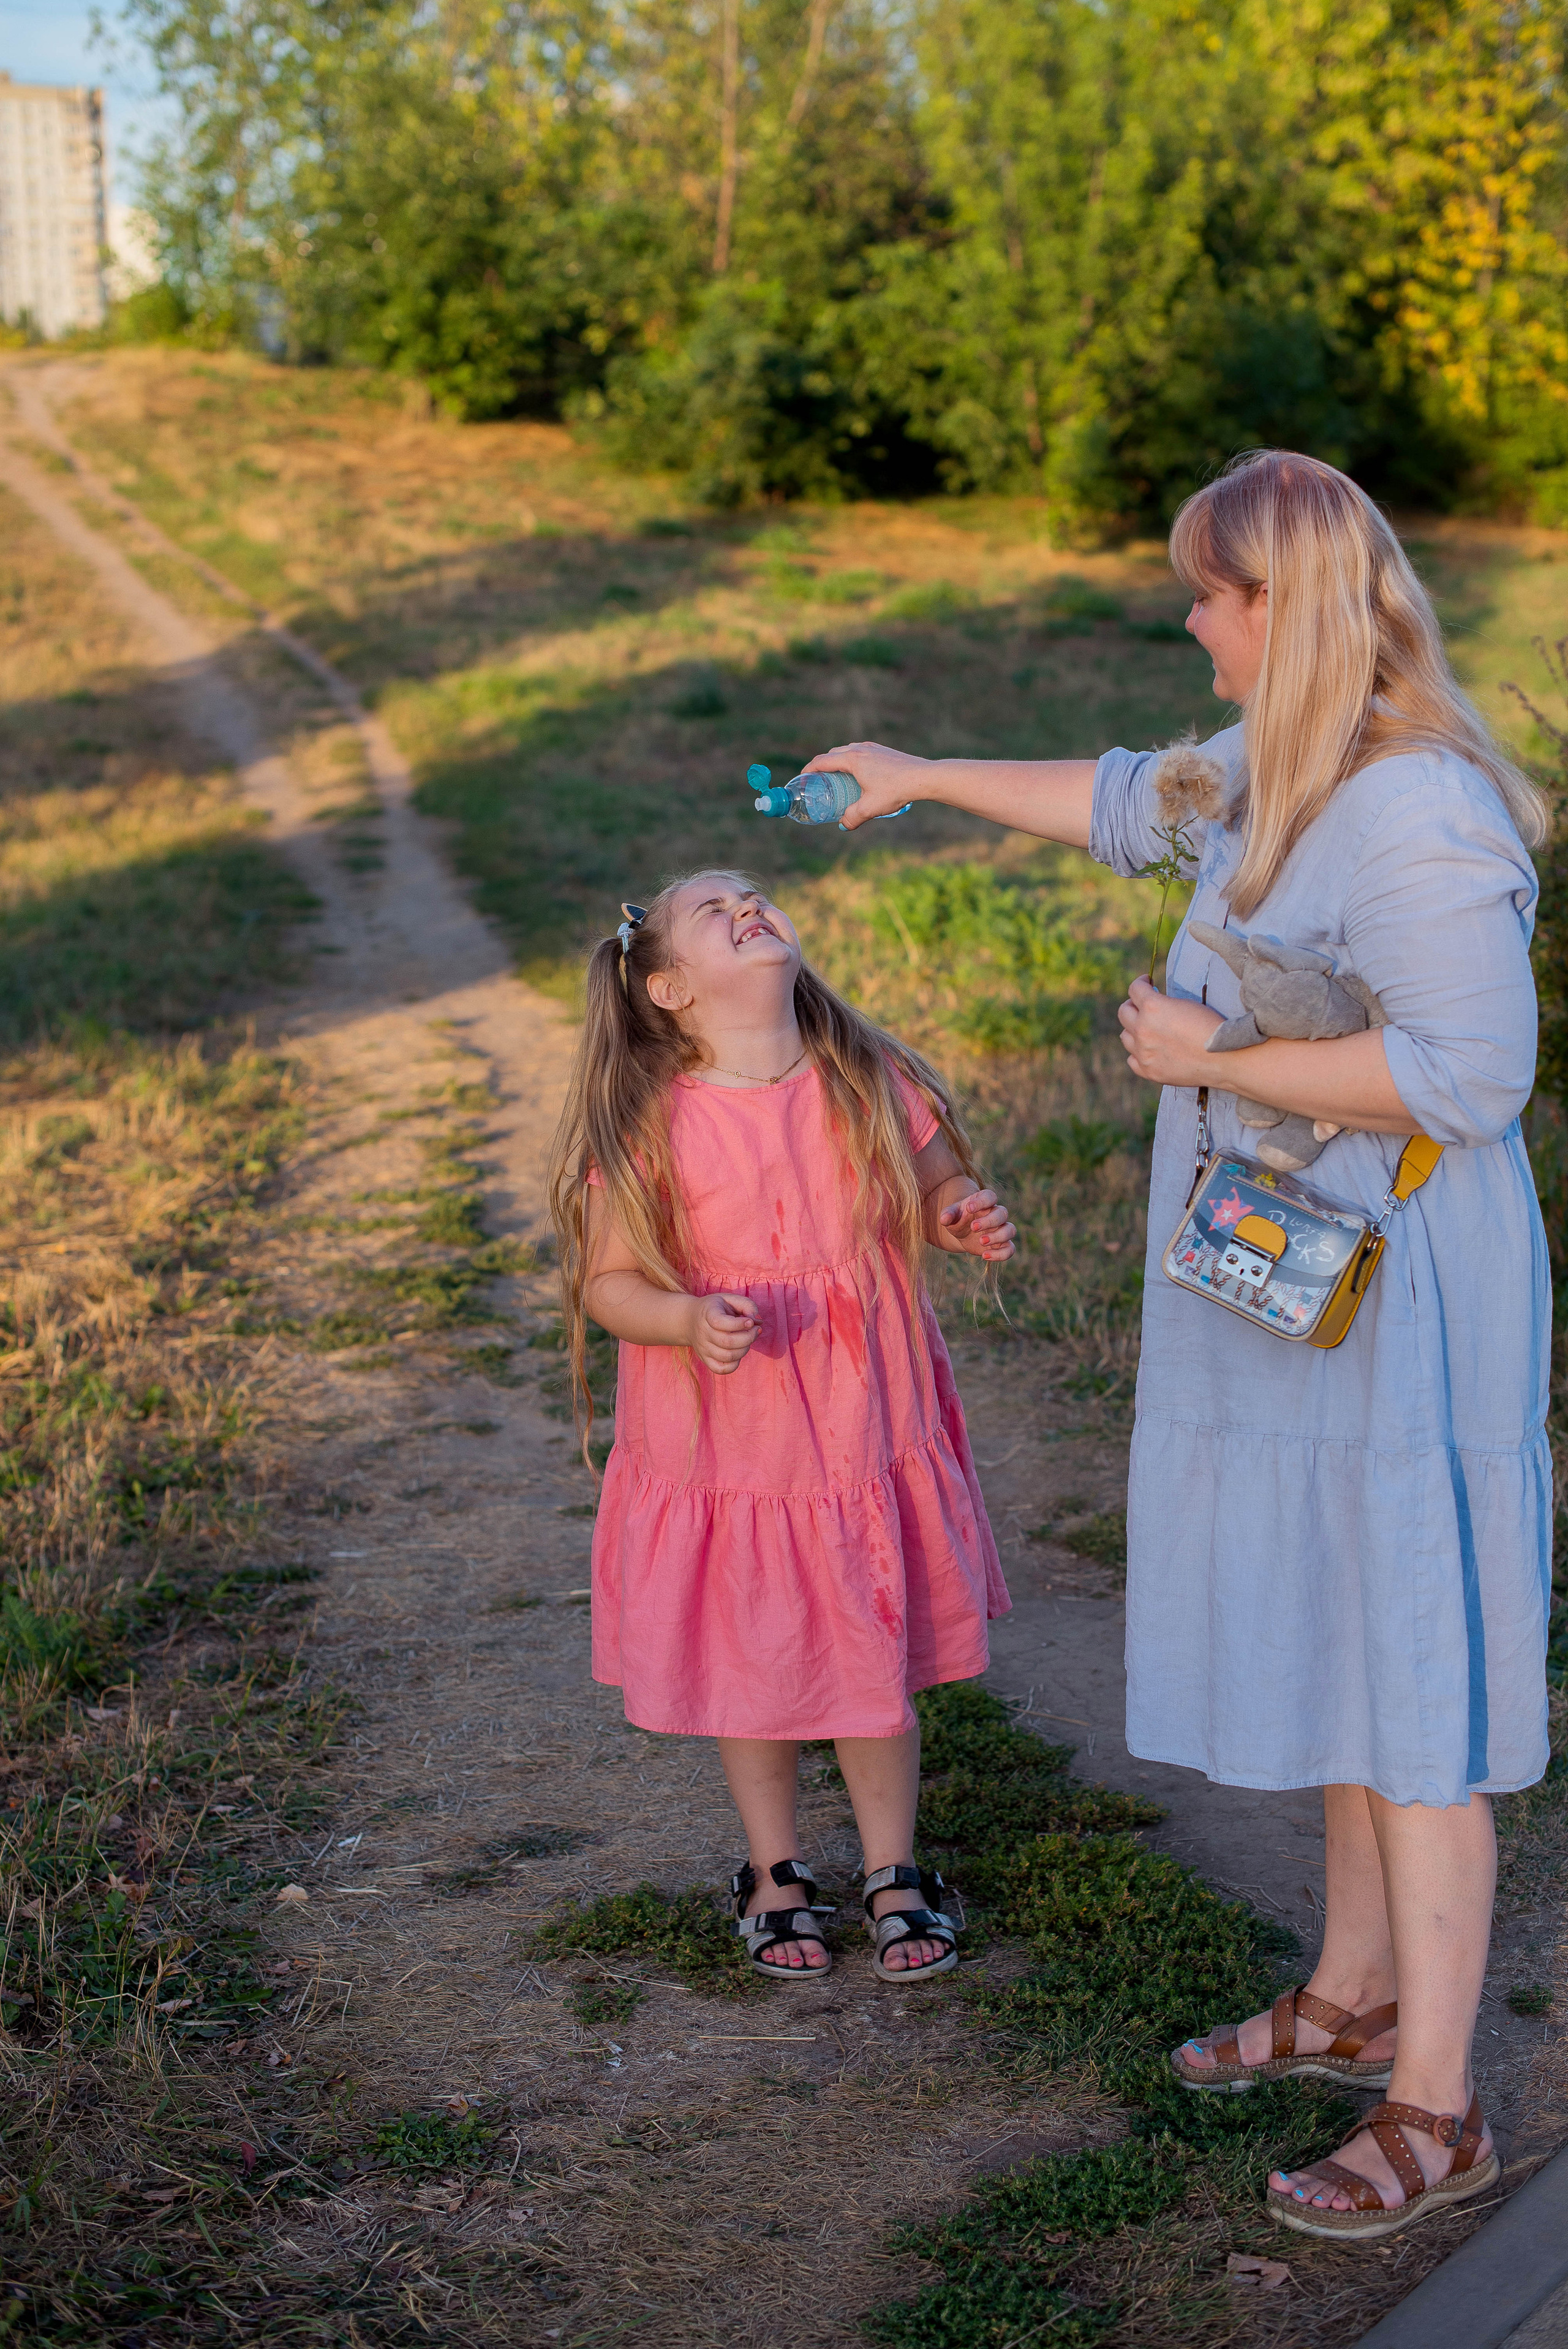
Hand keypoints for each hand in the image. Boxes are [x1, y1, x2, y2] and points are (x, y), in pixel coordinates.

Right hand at [687, 1291, 760, 1374]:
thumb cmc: (716, 1308)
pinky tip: (739, 1352)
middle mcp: (703, 1332)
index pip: (720, 1323)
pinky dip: (735, 1364)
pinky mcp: (705, 1359)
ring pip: (727, 1356)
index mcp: (708, 1314)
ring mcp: (703, 1348)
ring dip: (744, 1349)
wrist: (690, 1319)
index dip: (739, 1324)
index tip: (751, 1322)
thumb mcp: (730, 1298)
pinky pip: (721, 1369)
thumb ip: (747, 1305)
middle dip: (749, 1337)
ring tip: (748, 1340)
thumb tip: (758, 1321)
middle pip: (727, 1342)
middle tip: (756, 1330)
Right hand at [801, 740, 930, 827]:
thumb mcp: (870, 808)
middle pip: (833, 754)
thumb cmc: (896, 790)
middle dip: (823, 766)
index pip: (822, 761)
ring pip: (848, 751)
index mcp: (852, 759)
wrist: (923, 777)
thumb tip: (843, 825)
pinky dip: (853, 761)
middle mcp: (860, 749)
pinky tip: (860, 775)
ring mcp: (873, 748)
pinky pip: (861, 753)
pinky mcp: (883, 751)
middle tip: (819, 781)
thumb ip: (853, 817)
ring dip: (838, 762)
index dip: (809, 770)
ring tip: (838, 778)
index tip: (802, 779)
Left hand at [939, 1188, 1015, 1261]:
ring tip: (981, 1241)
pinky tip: (984, 1256)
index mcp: (984, 1201)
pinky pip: (1010, 1249)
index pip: (990, 1196)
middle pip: (1002, 1213)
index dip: (982, 1201)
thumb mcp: (951, 1215)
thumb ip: (947, 1214)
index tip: (969, 1208)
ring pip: (1010, 1230)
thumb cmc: (959, 1220)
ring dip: (997, 1236)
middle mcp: (996, 1214)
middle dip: (989, 1221)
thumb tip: (944, 1218)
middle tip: (973, 1228)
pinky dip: (1000, 1254)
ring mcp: (1001, 1229)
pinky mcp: (1002, 1244)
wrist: (963, 1234)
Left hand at [1117, 976, 1223, 1086]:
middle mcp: (1143, 1029)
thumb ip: (1164, 1003)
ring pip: (1125, 1036)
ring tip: (1146, 1029)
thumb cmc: (1212, 1027)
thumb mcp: (1187, 1004)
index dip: (1141, 983)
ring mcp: (1143, 1052)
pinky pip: (1132, 1059)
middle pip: (1124, 1012)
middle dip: (1133, 1005)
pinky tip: (1149, 1050)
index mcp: (1152, 1007)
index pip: (1134, 989)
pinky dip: (1138, 1054)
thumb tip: (1153, 1002)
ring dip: (1133, 1030)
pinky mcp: (1148, 1071)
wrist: (1224, 1057)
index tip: (1146, 983)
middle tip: (1142, 1006)